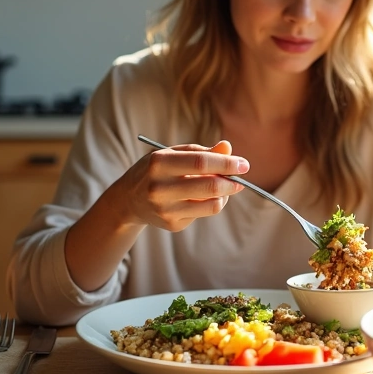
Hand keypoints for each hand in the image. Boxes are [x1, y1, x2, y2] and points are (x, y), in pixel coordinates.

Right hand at [116, 140, 247, 232]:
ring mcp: (165, 209)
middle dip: (232, 182)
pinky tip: (200, 198)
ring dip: (224, 196)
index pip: (201, 163)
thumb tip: (228, 148)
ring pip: (211, 205)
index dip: (227, 163)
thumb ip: (200, 152)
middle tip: (240, 180)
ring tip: (222, 188)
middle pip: (209, 187)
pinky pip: (203, 214)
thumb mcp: (172, 154)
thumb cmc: (156, 171)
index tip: (244, 164)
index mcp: (159, 163)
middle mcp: (160, 188)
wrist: (129, 200)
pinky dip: (210, 204)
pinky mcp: (172, 224)